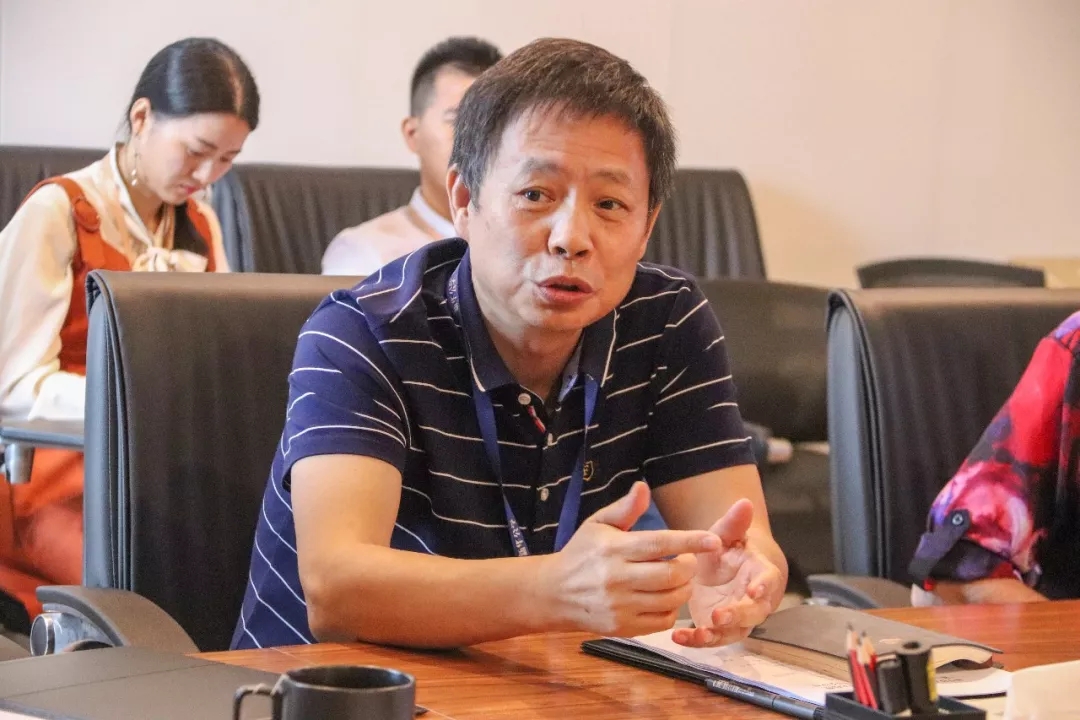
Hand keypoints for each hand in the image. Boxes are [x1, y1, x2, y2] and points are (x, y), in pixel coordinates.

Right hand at [540, 481, 720, 636]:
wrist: (553, 594)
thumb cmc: (580, 553)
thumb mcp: (597, 524)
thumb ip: (624, 508)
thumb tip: (643, 486)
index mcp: (613, 548)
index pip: (660, 544)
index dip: (690, 541)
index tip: (713, 540)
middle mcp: (616, 578)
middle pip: (671, 576)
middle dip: (689, 568)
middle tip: (687, 562)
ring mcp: (619, 606)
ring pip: (670, 600)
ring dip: (683, 589)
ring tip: (678, 579)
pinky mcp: (622, 627)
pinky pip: (662, 621)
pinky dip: (671, 609)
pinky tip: (664, 598)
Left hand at [671, 499, 783, 647]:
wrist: (721, 568)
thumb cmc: (728, 549)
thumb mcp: (727, 533)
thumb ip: (735, 522)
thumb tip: (745, 502)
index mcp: (759, 573)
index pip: (767, 581)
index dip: (763, 587)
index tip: (754, 590)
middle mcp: (753, 599)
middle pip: (753, 613)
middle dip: (738, 616)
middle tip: (720, 615)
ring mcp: (737, 618)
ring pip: (733, 631)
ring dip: (717, 635)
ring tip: (698, 633)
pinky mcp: (717, 628)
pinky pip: (711, 638)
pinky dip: (695, 640)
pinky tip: (677, 637)